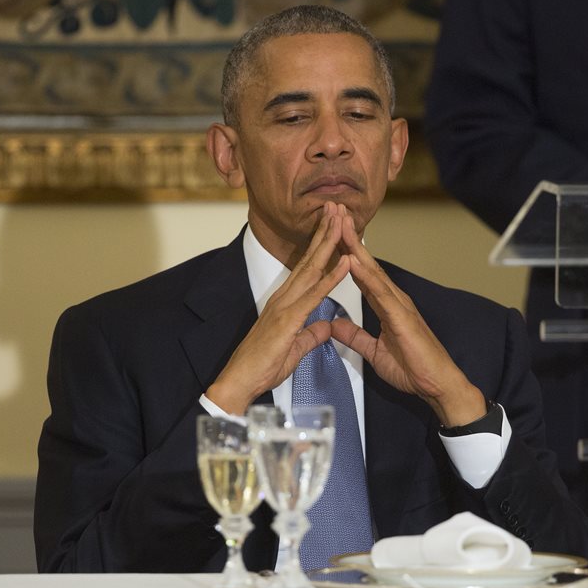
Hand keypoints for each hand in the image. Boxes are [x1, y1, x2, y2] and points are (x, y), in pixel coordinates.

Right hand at [205, 203, 351, 414]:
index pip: (308, 268)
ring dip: (329, 243)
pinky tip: (346, 262)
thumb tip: (326, 328)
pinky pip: (315, 294)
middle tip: (338, 206)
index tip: (334, 225)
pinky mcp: (288, 319)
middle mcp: (284, 297)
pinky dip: (332, 277)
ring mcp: (285, 305)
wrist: (240, 382)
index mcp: (285, 302)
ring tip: (342, 220)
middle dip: (325, 232)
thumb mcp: (295, 349)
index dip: (322, 245)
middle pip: (310, 259)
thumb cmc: (262, 367)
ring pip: (312, 268)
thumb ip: (311, 335)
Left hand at [326, 205, 486, 426]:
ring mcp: (399, 304)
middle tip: (334, 211)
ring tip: (340, 223)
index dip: (345, 253)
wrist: (436, 384)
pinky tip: (352, 260)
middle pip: (365, 263)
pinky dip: (365, 275)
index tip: (330, 232)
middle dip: (349, 237)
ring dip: (354, 247)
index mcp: (386, 306)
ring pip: (372, 270)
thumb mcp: (374, 351)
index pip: (361, 274)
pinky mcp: (402, 316)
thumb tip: (336, 324)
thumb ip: (355, 336)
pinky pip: (380, 292)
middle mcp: (393, 299)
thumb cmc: (413, 368)